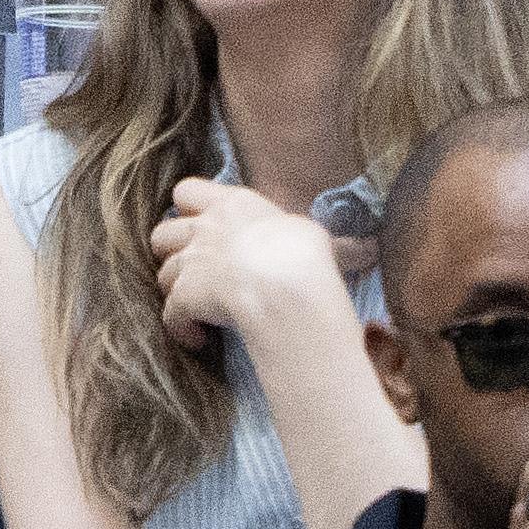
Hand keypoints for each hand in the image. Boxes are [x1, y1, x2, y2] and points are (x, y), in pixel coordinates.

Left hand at [152, 178, 347, 352]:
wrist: (285, 285)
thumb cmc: (306, 256)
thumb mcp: (314, 237)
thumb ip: (316, 240)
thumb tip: (365, 249)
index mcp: (233, 205)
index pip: (187, 190)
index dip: (188, 209)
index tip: (203, 227)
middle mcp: (205, 229)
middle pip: (162, 233)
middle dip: (173, 253)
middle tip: (196, 272)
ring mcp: (191, 262)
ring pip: (163, 274)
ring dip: (177, 292)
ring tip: (202, 309)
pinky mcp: (184, 296)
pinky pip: (170, 314)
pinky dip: (181, 327)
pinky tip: (200, 338)